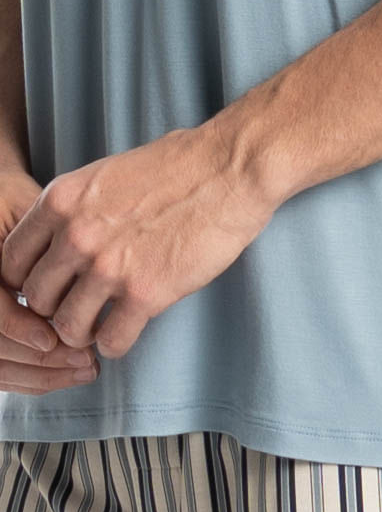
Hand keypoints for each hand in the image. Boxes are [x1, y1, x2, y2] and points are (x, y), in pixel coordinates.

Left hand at [0, 119, 274, 359]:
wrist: (230, 170)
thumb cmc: (179, 167)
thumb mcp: (107, 175)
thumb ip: (78, 209)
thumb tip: (63, 238)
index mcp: (61, 201)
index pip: (12, 260)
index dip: (27, 282)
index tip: (50, 289)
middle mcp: (76, 235)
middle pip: (36, 299)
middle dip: (54, 311)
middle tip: (77, 312)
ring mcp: (109, 267)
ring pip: (68, 327)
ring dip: (82, 334)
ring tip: (99, 327)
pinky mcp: (146, 293)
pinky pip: (111, 340)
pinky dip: (114, 344)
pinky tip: (125, 333)